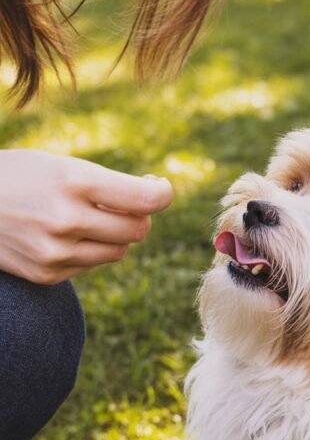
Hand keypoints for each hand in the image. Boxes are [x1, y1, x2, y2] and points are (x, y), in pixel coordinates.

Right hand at [0, 150, 173, 283]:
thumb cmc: (16, 177)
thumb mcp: (57, 165)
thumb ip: (105, 184)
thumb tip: (153, 201)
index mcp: (73, 180)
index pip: (145, 200)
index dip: (162, 194)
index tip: (159, 189)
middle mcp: (67, 219)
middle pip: (138, 230)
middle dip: (139, 216)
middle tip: (126, 203)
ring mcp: (57, 251)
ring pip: (118, 252)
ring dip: (115, 236)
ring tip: (91, 217)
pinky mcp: (47, 274)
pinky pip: (91, 265)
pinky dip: (88, 250)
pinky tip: (64, 234)